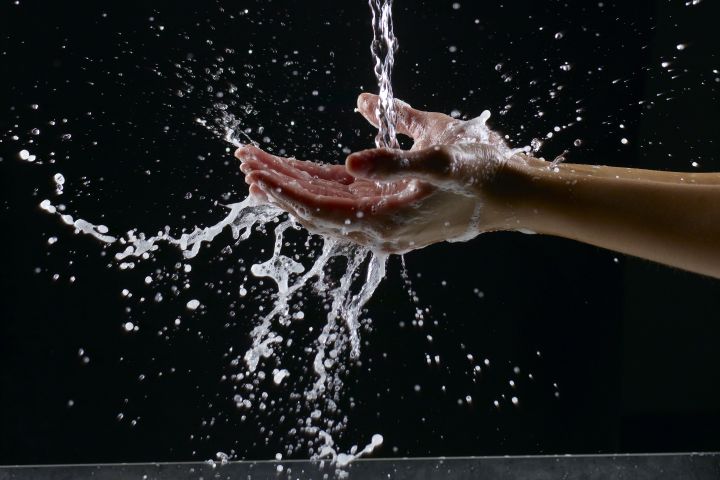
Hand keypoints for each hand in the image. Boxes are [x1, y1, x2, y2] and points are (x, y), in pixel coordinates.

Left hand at [236, 93, 527, 253]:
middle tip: (245, 161)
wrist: (513, 195)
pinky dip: (318, 186)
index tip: (254, 173)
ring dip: (293, 185)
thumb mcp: (441, 158)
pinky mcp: (388, 210)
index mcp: (386, 221)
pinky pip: (345, 199)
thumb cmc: (481, 173)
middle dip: (279, 185)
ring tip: (259, 166)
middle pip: (315, 209)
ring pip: (326, 205)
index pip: (320, 210)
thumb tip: (350, 160)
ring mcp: (382, 221)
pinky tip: (297, 172)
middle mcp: (378, 229)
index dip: (285, 191)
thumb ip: (394, 160)